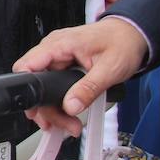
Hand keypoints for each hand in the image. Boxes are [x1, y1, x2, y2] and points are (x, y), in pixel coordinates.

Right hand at [11, 17, 147, 135]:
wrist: (132, 34)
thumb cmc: (123, 43)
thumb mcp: (110, 68)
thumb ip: (89, 88)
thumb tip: (70, 106)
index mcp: (60, 44)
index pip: (28, 65)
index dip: (28, 89)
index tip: (38, 110)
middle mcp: (54, 49)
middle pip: (35, 83)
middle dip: (48, 109)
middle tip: (66, 125)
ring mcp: (57, 57)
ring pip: (44, 87)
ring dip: (54, 109)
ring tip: (70, 124)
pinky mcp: (63, 64)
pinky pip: (53, 84)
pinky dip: (59, 101)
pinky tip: (69, 113)